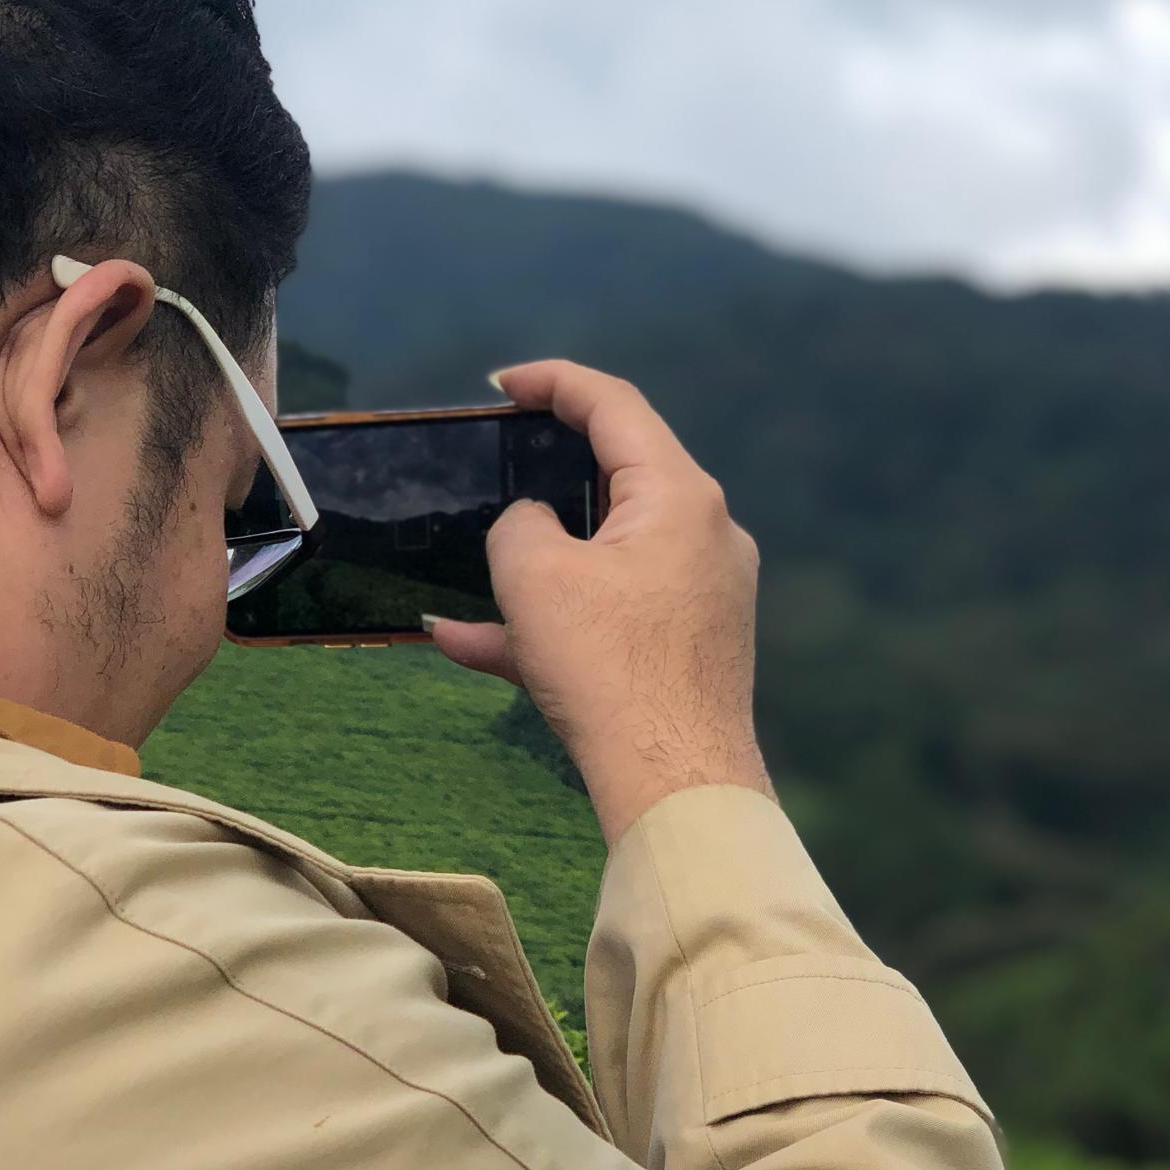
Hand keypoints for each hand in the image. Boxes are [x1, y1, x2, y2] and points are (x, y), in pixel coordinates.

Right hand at [422, 359, 775, 846]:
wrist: (676, 787)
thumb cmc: (609, 668)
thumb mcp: (535, 576)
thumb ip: (520, 524)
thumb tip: (533, 525)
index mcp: (680, 496)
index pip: (616, 406)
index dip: (554, 383)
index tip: (502, 385)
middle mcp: (706, 533)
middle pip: (616, 478)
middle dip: (543, 475)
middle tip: (492, 465)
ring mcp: (703, 593)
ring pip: (604, 557)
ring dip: (533, 566)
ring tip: (464, 571)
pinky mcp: (691, 646)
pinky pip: (612, 613)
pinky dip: (553, 620)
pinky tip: (465, 641)